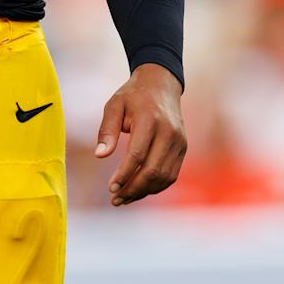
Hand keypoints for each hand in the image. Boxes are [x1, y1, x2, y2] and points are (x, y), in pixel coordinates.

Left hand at [94, 64, 184, 204]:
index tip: (111, 188)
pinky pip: (171, 174)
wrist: (162, 83)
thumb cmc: (133, 95)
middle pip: (153, 170)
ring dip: (144, 191)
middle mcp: (169, 132)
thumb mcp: (114, 105)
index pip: (137, 156)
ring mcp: (179, 141)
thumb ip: (107, 130)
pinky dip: (155, 186)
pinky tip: (139, 190)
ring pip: (164, 176)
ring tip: (124, 198)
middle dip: (133, 189)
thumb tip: (100, 156)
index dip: (124, 175)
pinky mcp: (183, 148)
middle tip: (115, 199)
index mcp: (150, 120)